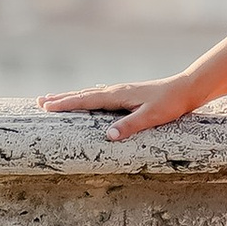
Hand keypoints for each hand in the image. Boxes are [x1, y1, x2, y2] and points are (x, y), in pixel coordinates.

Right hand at [40, 79, 202, 138]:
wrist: (187, 89)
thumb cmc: (171, 103)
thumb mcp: (151, 117)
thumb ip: (130, 126)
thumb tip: (107, 136)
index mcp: (117, 95)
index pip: (86, 100)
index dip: (66, 103)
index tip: (46, 105)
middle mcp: (116, 91)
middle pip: (82, 94)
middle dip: (61, 98)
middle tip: (39, 101)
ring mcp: (121, 92)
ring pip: (89, 94)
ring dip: (71, 97)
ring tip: (53, 99)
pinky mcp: (127, 95)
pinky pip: (99, 96)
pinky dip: (85, 98)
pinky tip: (85, 100)